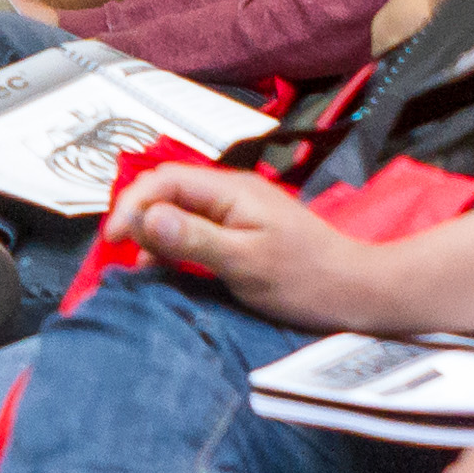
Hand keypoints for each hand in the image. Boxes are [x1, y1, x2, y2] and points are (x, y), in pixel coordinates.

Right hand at [104, 165, 395, 328]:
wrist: (359, 292)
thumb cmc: (307, 279)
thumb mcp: (244, 262)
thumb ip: (193, 238)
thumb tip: (146, 218)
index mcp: (232, 191)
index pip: (165, 180)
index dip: (132, 205)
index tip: (114, 240)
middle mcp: (233, 193)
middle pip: (169, 191)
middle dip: (139, 216)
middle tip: (123, 254)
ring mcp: (241, 211)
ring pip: (181, 210)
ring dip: (157, 234)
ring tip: (144, 267)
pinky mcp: (246, 232)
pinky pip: (199, 228)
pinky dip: (177, 245)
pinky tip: (173, 268)